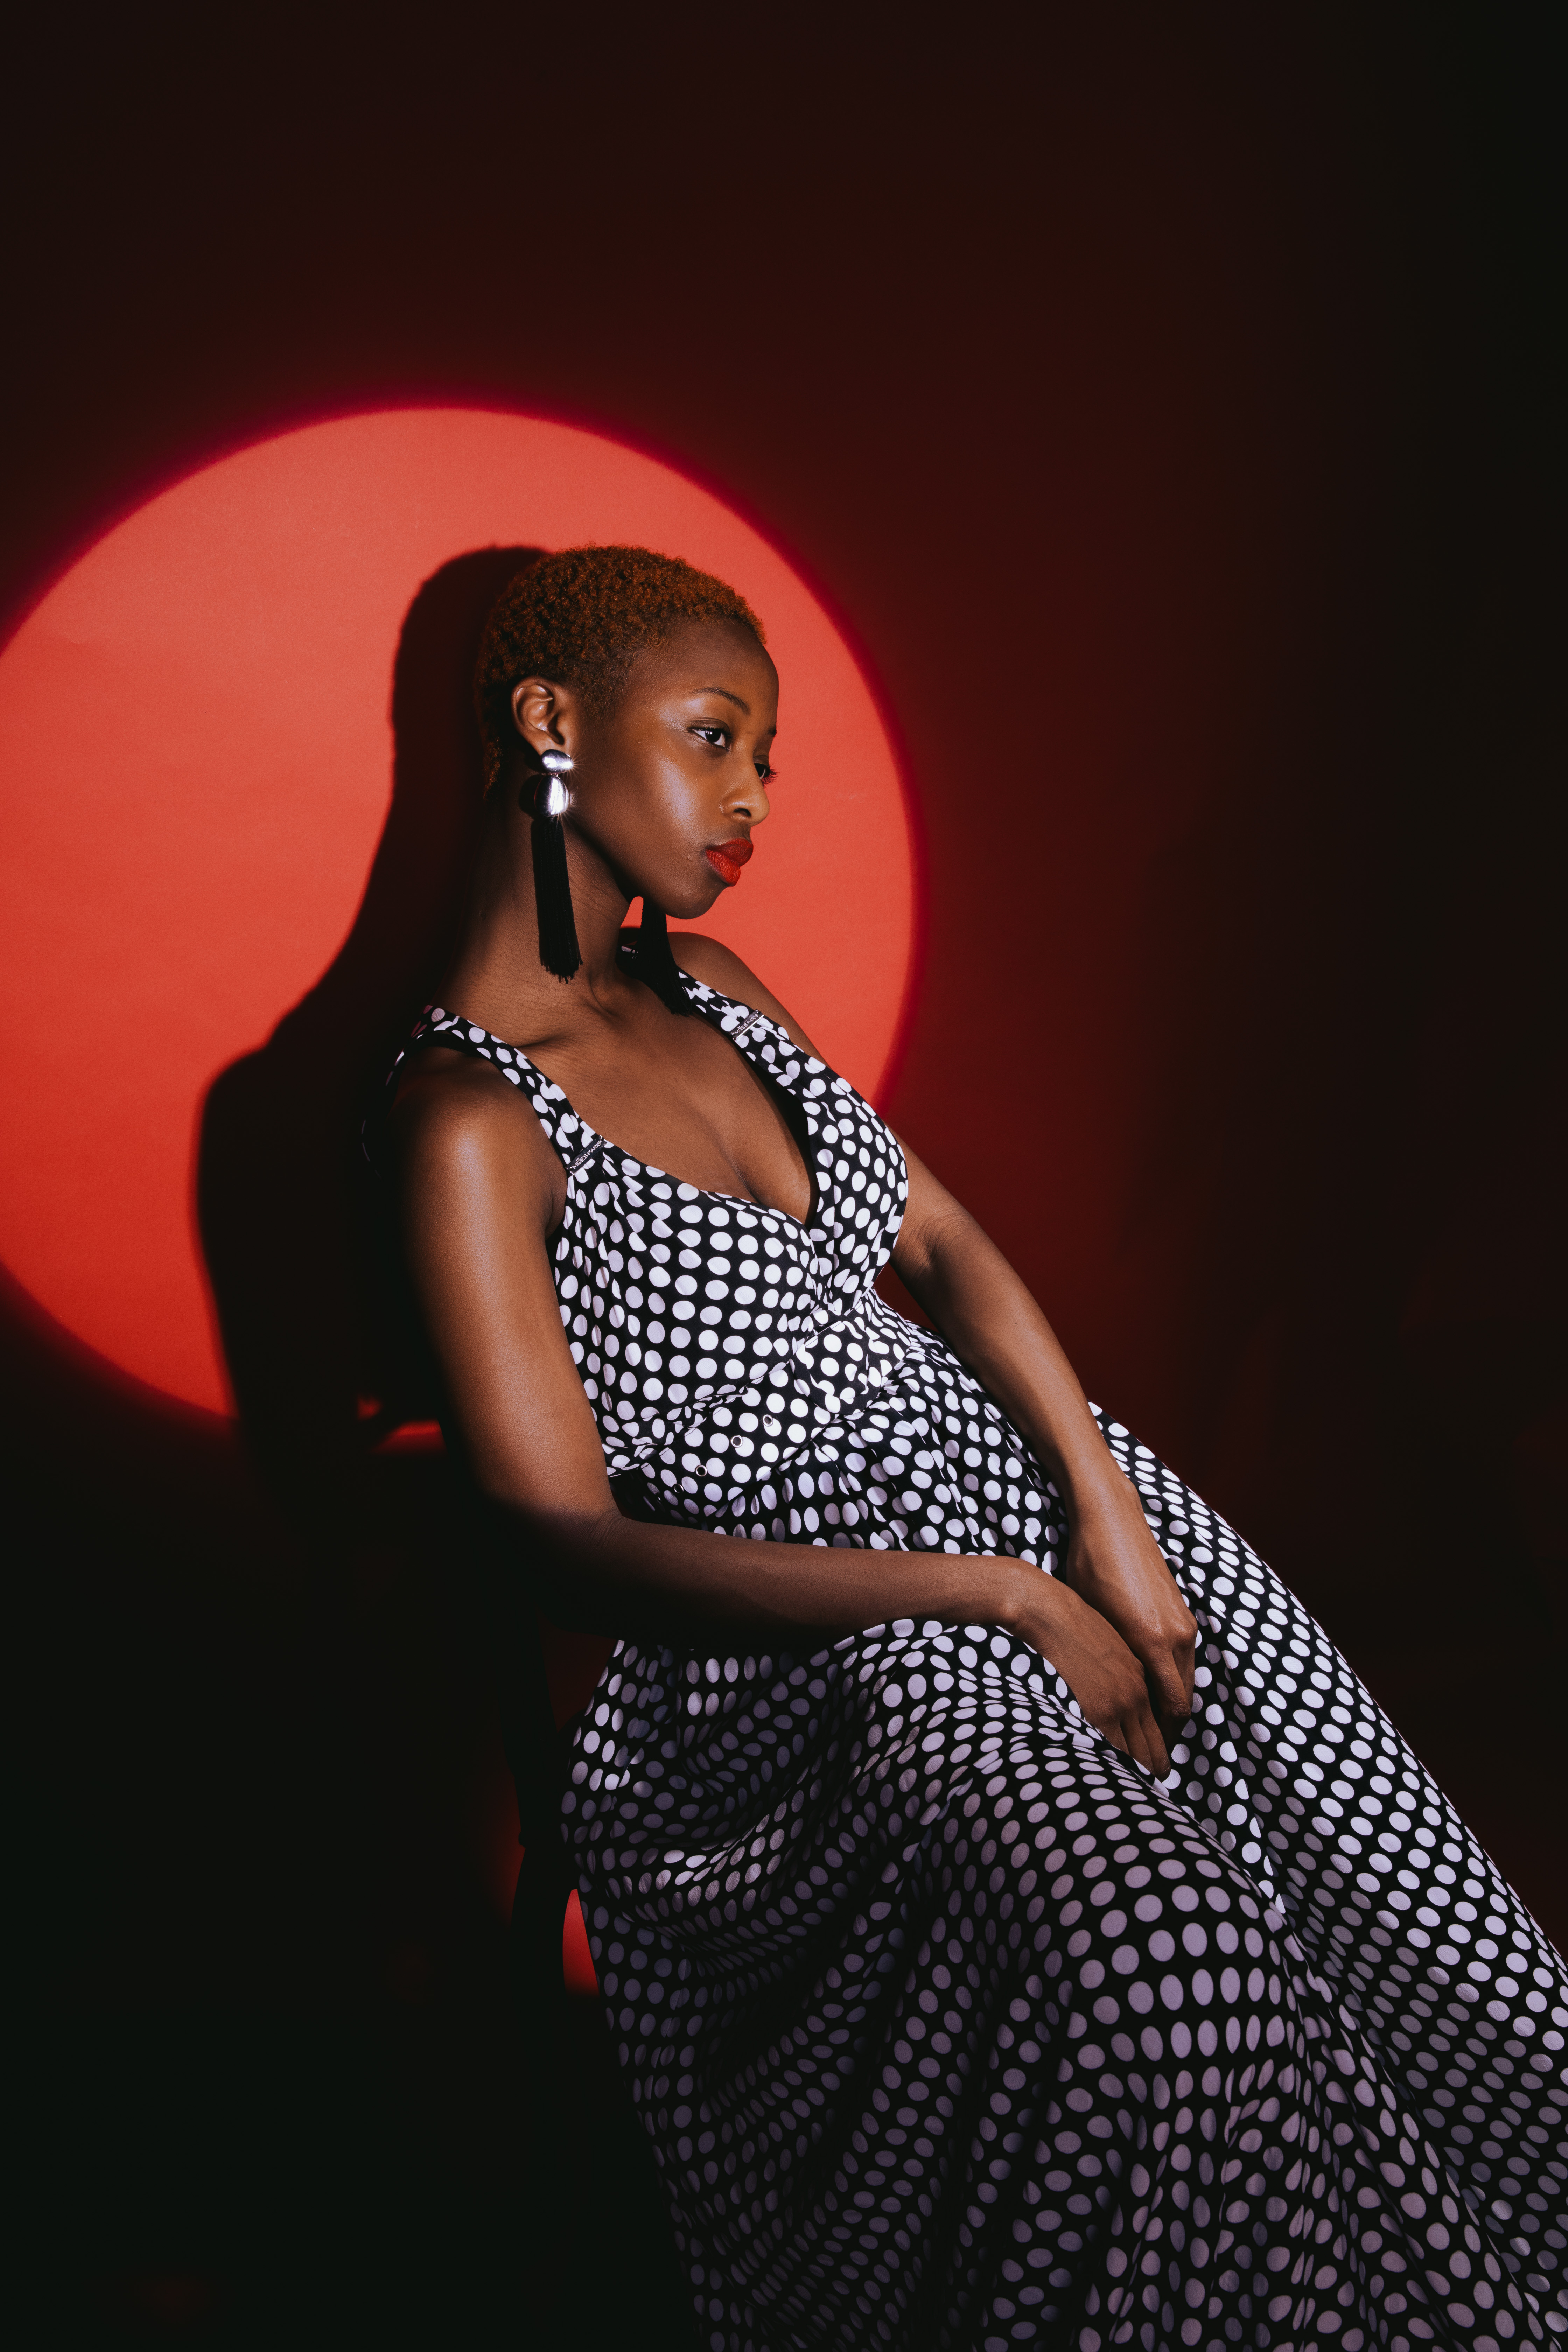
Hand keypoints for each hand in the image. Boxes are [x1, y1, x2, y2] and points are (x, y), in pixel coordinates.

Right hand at [1005, 1571, 1176, 1774]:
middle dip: (1150, 1773)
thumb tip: (1121, 1708)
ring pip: (1137, 1757)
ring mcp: (1119, 1704)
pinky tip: (1103, 1777)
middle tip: (1141, 1789)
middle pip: (1154, 1752)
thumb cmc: (1069, 1626)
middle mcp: (1137, 1695)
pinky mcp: (1097, 1711)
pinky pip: (1113, 1752)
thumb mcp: (1110, 1650)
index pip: (1160, 1733)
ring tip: (1122, 1792)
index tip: (1150, 1771)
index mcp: (1141, 1681)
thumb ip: (1123, 1679)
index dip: (1156, 1757)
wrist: (1049, 1611)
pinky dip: (1112, 1768)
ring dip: (1132, 1775)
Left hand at [1055, 1473, 1196, 1751]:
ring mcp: (1185, 1622)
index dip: (1159, 1738)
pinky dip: (1174, 1679)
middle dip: (1168, 1730)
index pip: (1169, 1709)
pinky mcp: (1183, 1610)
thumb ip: (1110, 1662)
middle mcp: (1178, 1635)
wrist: (1111, 1519)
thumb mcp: (1091, 1620)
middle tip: (1148, 1755)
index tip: (1142, 1759)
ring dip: (1172, 1704)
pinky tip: (1152, 1688)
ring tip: (1149, 1728)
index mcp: (1153, 1642)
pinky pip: (1186, 1659)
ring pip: (1187, 1680)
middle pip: (1183, 1701)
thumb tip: (1108, 1701)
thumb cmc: (1088, 1567)